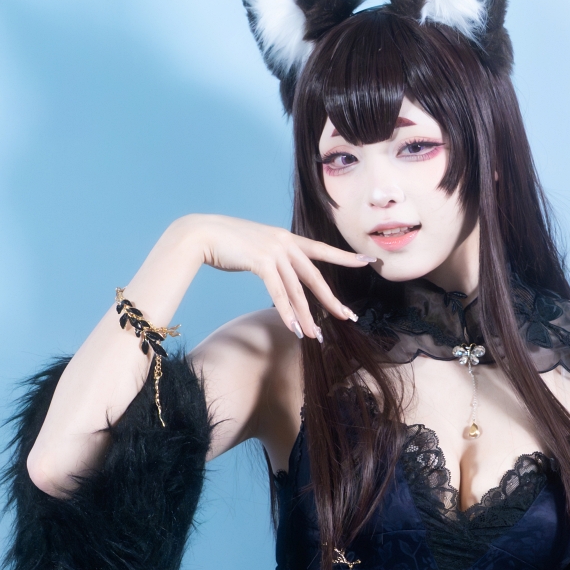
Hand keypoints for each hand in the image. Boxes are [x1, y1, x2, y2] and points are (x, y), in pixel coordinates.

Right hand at [176, 213, 369, 339]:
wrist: (201, 233)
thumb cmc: (227, 242)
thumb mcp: (257, 246)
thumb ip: (273, 258)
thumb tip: (280, 272)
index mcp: (287, 238)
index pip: (322, 250)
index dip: (345, 257)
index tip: (368, 262)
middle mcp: (285, 242)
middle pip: (315, 277)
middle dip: (331, 300)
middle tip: (347, 317)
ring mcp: (274, 251)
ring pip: (297, 290)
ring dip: (306, 316)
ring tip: (315, 336)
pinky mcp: (260, 261)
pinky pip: (278, 292)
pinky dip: (287, 312)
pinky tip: (294, 328)